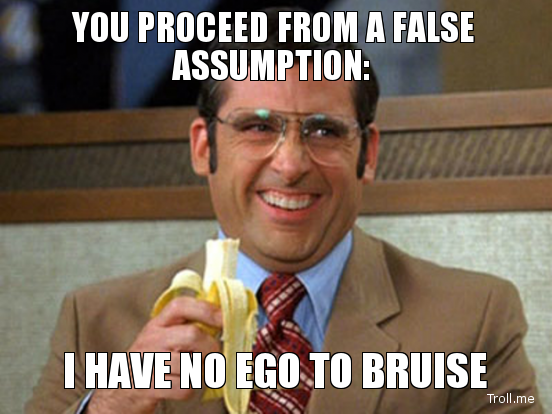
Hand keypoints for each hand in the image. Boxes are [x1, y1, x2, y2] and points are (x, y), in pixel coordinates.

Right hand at [87, 296, 222, 413]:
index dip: (206, 309)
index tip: (224, 318)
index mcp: (157, 323)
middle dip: (210, 347)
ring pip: (191, 364)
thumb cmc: (151, 361)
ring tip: (191, 371)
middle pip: (192, 335)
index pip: (181, 305)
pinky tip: (181, 385)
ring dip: (199, 371)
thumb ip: (187, 325)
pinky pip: (184, 387)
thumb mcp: (163, 336)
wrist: (122, 391)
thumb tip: (222, 320)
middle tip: (212, 354)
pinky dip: (189, 389)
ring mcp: (149, 362)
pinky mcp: (150, 386)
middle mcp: (152, 339)